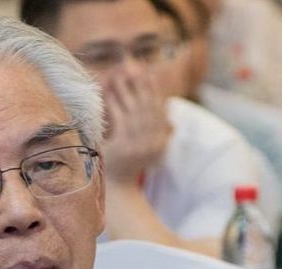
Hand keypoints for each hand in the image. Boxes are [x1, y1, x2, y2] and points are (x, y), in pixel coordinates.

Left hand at [102, 67, 171, 185]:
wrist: (119, 186)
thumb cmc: (131, 166)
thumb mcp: (149, 151)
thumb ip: (159, 136)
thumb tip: (172, 123)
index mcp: (160, 141)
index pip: (159, 110)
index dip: (155, 91)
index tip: (149, 74)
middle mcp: (153, 142)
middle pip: (148, 107)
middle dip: (141, 86)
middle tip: (135, 68)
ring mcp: (139, 144)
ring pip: (133, 110)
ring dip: (126, 91)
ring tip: (119, 76)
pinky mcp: (124, 146)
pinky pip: (120, 119)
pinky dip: (115, 104)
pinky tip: (109, 93)